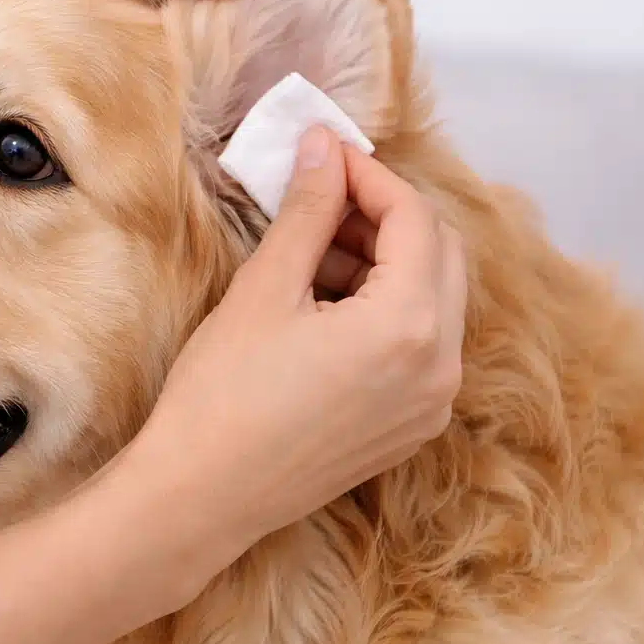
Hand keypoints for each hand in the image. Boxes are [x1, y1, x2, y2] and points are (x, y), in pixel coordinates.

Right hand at [127, 124, 466, 561]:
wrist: (202, 496)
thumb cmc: (224, 393)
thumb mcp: (265, 289)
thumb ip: (308, 211)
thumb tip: (323, 147)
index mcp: (409, 325)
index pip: (416, 220)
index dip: (371, 177)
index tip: (324, 157)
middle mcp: (441, 366)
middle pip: (441, 256)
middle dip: (385, 217)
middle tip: (322, 199)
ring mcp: (431, 403)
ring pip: (433, 301)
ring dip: (386, 263)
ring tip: (312, 254)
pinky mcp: (411, 427)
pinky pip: (421, 347)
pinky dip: (387, 311)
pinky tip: (325, 306)